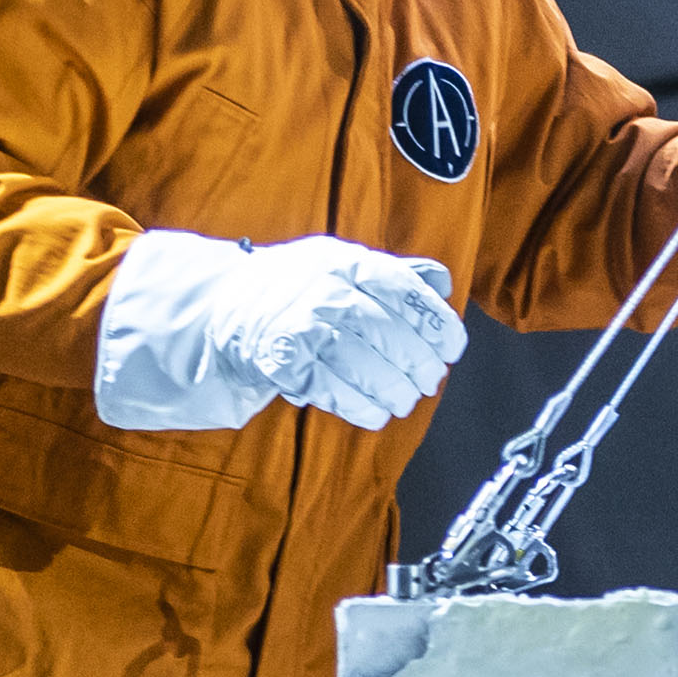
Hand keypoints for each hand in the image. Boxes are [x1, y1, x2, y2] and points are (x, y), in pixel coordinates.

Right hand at [95, 231, 464, 432]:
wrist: (225, 307)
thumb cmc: (295, 287)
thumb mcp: (343, 265)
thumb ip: (395, 274)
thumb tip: (442, 283)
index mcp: (345, 262)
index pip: (403, 289)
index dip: (435, 321)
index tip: (452, 347)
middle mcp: (322, 289)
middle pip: (385, 331)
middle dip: (417, 363)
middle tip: (430, 380)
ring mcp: (299, 324)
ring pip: (360, 363)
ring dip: (392, 389)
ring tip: (404, 400)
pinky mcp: (280, 360)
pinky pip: (329, 388)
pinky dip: (359, 406)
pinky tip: (376, 414)